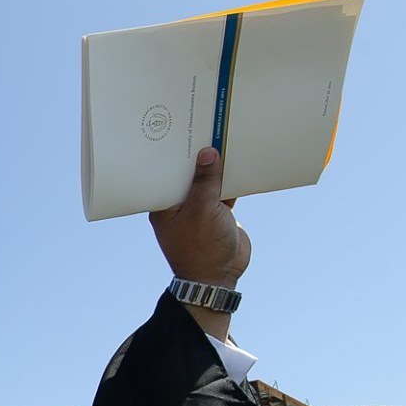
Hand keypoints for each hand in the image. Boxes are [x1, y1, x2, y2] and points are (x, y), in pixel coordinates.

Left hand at [148, 147, 250, 339]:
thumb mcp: (202, 209)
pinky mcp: (219, 213)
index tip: (183, 131)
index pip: (167, 172)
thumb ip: (205, 181)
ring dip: (218, 167)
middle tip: (208, 127)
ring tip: (225, 138)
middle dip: (199, 155)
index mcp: (165, 204)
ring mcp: (200, 209)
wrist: (219, 278)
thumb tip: (208, 153)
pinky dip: (232, 180)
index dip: (175, 153)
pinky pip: (224, 191)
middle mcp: (180, 204)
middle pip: (189, 174)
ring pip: (209, 181)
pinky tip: (240, 161)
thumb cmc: (201, 247)